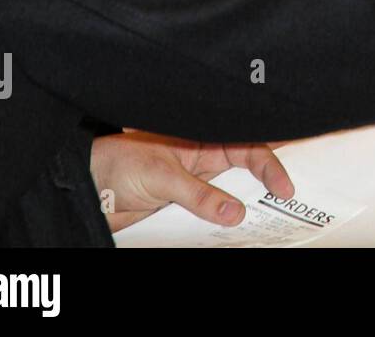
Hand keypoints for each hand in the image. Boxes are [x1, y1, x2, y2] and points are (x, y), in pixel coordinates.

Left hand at [89, 131, 294, 232]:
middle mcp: (204, 162)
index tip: (284, 188)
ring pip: (232, 197)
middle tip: (289, 202)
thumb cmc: (117, 163)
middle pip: (247, 172)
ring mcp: (195, 186)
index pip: (247, 149)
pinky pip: (211, 216)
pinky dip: (223, 225)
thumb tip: (235, 213)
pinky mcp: (183, 208)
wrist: (85, 186)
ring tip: (267, 222)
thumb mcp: (161, 175)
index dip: (270, 166)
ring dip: (247, 208)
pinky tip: (234, 233)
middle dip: (268, 184)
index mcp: (203, 140)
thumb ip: (199, 194)